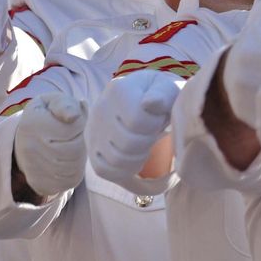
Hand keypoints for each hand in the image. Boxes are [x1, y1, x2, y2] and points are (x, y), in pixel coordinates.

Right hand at [14, 92, 87, 197]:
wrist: (25, 140)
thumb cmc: (45, 116)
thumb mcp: (52, 102)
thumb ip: (65, 104)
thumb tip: (74, 115)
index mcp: (32, 123)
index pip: (71, 129)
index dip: (79, 125)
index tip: (73, 122)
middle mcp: (29, 148)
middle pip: (73, 150)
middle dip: (81, 142)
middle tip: (75, 137)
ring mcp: (33, 169)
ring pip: (73, 167)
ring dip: (79, 158)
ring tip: (72, 147)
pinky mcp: (40, 184)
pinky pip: (69, 181)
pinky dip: (75, 172)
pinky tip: (68, 162)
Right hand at [88, 70, 180, 188]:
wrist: (147, 100)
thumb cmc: (161, 96)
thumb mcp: (168, 89)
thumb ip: (162, 95)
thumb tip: (150, 102)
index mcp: (119, 90)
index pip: (136, 121)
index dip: (154, 125)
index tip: (158, 118)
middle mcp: (100, 108)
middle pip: (127, 143)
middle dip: (147, 142)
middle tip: (152, 133)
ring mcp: (93, 129)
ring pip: (115, 159)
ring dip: (138, 158)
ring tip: (144, 145)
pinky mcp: (92, 147)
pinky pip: (103, 170)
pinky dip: (123, 170)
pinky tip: (135, 158)